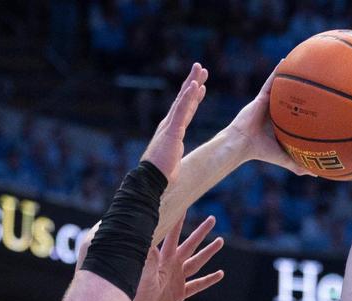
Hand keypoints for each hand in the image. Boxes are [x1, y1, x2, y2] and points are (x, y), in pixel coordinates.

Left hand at [135, 213, 224, 300]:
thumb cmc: (133, 291)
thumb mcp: (141, 273)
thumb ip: (148, 258)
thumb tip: (149, 240)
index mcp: (161, 258)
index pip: (172, 235)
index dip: (178, 220)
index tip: (184, 205)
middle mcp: (170, 265)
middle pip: (190, 245)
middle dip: (201, 232)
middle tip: (212, 219)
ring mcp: (176, 279)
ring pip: (197, 262)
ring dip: (208, 252)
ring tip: (220, 241)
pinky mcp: (180, 294)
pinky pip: (197, 285)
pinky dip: (209, 280)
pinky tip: (220, 274)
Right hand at [142, 63, 208, 182]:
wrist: (150, 180)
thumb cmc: (160, 174)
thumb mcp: (171, 159)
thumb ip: (173, 154)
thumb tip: (174, 160)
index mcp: (170, 131)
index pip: (184, 110)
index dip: (192, 97)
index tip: (200, 86)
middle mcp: (169, 124)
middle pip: (183, 99)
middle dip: (192, 82)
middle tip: (201, 68)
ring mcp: (170, 125)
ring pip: (183, 99)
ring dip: (192, 82)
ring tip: (200, 69)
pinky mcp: (172, 130)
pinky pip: (182, 109)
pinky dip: (188, 96)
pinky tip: (195, 85)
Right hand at [225, 64, 306, 174]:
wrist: (242, 144)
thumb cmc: (260, 152)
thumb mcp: (283, 158)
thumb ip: (298, 165)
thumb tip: (317, 174)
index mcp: (281, 123)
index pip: (296, 113)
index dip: (306, 107)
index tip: (322, 101)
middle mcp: (276, 110)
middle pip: (291, 97)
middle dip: (301, 88)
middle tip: (316, 77)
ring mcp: (268, 102)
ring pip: (282, 86)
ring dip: (290, 75)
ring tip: (302, 62)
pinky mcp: (261, 97)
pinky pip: (270, 81)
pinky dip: (277, 71)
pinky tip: (285, 61)